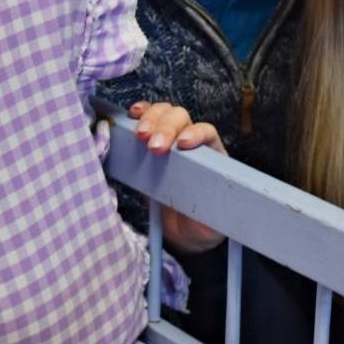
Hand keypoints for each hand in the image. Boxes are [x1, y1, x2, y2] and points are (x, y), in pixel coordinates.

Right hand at [128, 101, 227, 254]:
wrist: (181, 230)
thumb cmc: (198, 223)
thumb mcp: (207, 228)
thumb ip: (208, 225)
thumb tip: (206, 225)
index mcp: (212, 157)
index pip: (206, 133)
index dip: (196, 133)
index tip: (183, 144)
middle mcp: (190, 142)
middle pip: (181, 118)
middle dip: (166, 127)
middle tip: (153, 147)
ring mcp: (169, 140)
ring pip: (163, 113)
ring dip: (150, 118)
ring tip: (139, 136)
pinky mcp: (148, 144)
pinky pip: (145, 119)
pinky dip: (138, 114)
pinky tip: (131, 116)